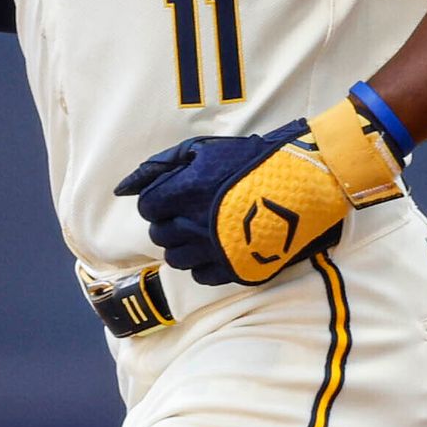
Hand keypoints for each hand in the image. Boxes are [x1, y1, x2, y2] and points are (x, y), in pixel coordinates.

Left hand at [117, 101, 401, 285]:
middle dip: (169, 221)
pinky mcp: (235, 270)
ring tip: (204, 230)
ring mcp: (214, 252)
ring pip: (175, 259)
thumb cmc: (253, 160)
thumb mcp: (203, 150)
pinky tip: (218, 246)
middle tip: (192, 210)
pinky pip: (200, 276)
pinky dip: (203, 263)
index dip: (159, 199)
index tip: (176, 194)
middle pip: (159, 234)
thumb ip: (158, 168)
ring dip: (183, 244)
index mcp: (184, 193)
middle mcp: (194, 226)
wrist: (305, 182)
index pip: (147, 207)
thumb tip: (121, 188)